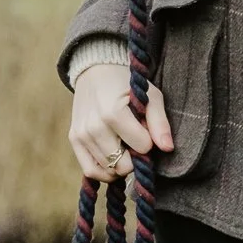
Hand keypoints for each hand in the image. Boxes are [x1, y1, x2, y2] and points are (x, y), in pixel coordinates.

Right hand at [68, 62, 172, 181]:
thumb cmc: (127, 84)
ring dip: (121, 163)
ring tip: (124, 145)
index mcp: (113, 113)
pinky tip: (114, 160)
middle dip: (135, 157)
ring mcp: (81, 134)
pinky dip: (105, 172)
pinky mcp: (74, 139)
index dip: (149, 141)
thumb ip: (160, 122)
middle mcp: (94, 126)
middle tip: (135, 141)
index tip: (145, 128)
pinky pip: (90, 170)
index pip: (142, 147)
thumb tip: (168, 148)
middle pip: (124, 165)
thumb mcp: (150, 96)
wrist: (96, 71)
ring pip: (109, 170)